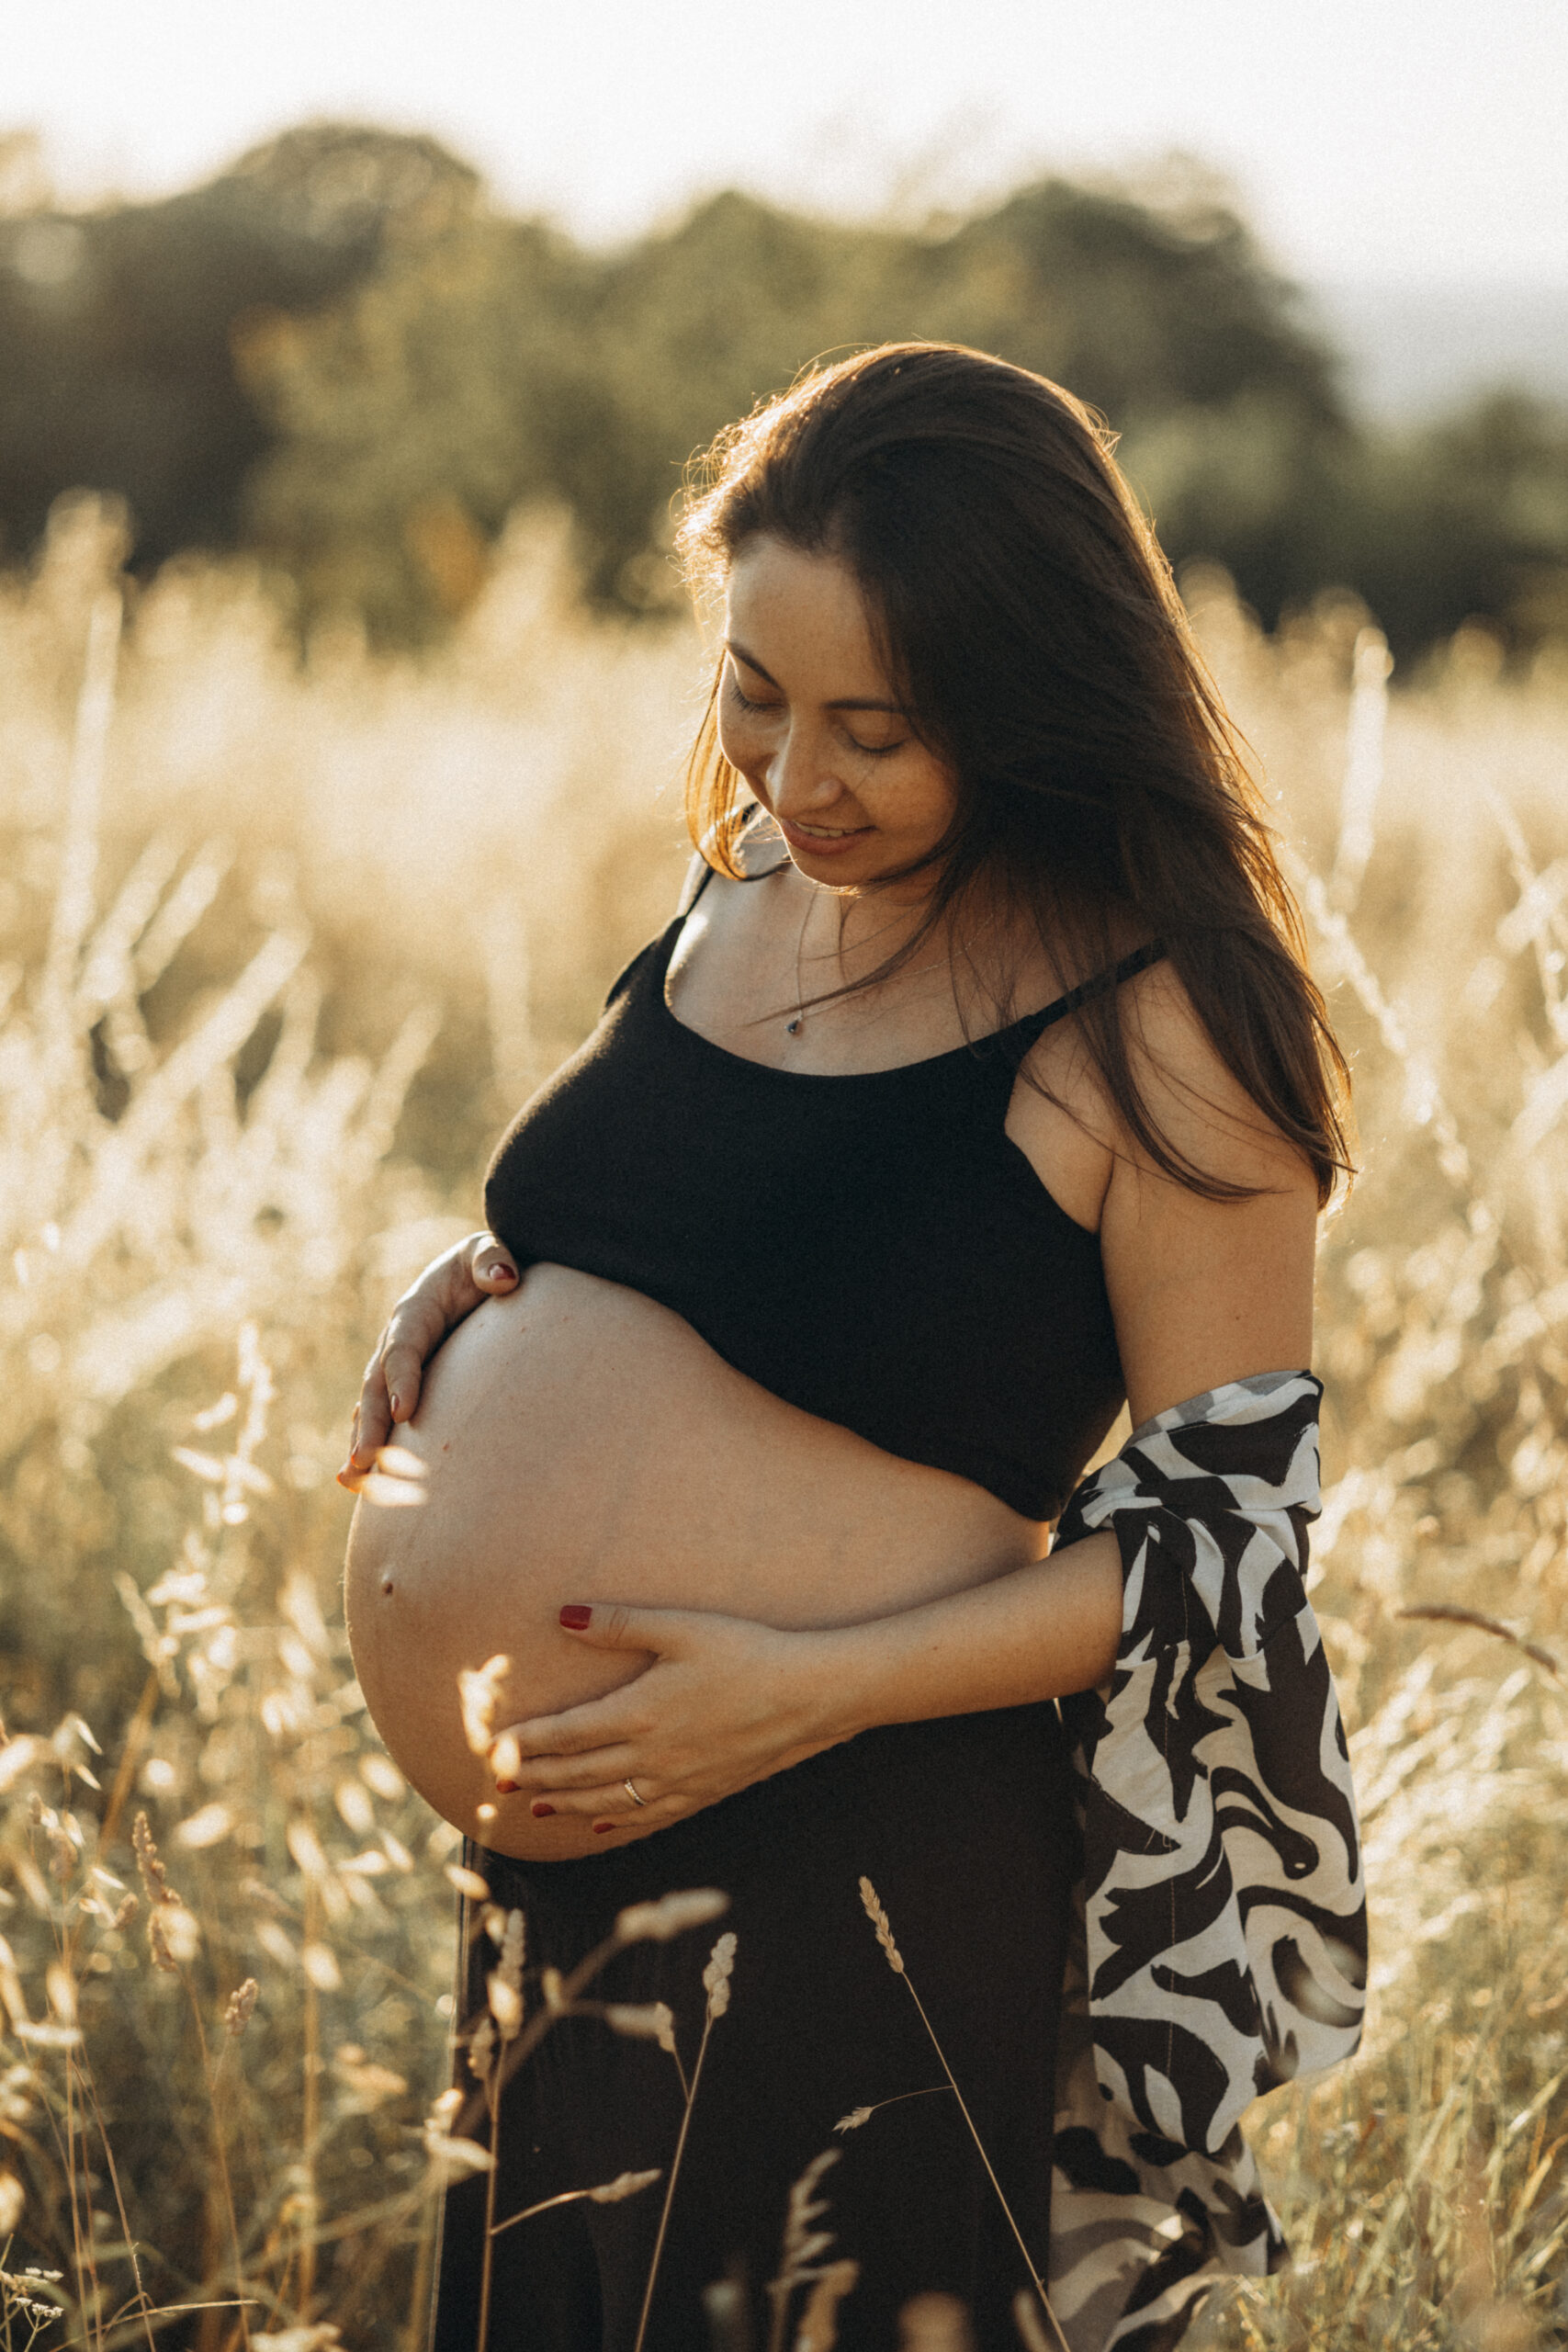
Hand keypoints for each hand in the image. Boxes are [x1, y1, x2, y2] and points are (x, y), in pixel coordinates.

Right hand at [340, 1231, 518, 1479]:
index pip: (405, 1346)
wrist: (485, 1275)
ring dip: (362, 1442)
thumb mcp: (491, 1252)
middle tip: (365, 1460)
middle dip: (371, 1423)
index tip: (406, 1413)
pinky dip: (373, 1448)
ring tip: (351, 1479)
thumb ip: (493, 1260)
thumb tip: (504, 1280)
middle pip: (377, 1384)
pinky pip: (385, 1418)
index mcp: (416, 1309)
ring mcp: (399, 1368)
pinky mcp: (408, 1387)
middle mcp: (398, 1341)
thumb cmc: (490, 1265)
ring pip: (373, 1407)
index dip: (403, 1378)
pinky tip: (360, 1484)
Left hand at [488, 1605, 850, 1835]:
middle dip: (532, 1776)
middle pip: (576, 1773)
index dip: (524, 1744)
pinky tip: (597, 1824)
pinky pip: (646, 1816)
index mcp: (640, 1713)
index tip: (491, 1748)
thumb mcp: (681, 1628)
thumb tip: (563, 1616)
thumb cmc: (745, 1651)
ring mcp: (676, 1781)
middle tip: (495, 1781)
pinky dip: (613, 1821)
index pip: (565, 1735)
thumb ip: (618, 1624)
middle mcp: (651, 1756)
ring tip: (532, 1803)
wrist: (808, 1694)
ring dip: (563, 1802)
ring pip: (604, 1800)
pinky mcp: (701, 1793)